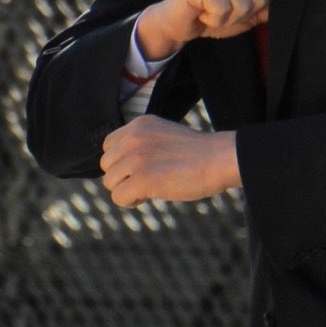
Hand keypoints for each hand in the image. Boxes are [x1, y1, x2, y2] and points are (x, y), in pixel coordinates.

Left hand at [99, 116, 240, 207]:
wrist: (220, 159)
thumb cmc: (199, 154)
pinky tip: (150, 196)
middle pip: (106, 166)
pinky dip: (131, 201)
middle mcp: (133, 138)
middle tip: (148, 180)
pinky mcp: (141, 179)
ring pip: (110, 183)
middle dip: (123, 177)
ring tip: (152, 187)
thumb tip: (121, 170)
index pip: (109, 146)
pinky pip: (119, 197)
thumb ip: (142, 145)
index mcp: (139, 125)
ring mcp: (136, 158)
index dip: (122, 162)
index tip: (143, 168)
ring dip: (128, 190)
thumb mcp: (165, 137)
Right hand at [135, 0, 277, 61]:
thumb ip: (267, 6)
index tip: (236, 4)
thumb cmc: (214, 12)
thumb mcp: (248, 11)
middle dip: (242, 14)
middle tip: (221, 9)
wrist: (181, 23)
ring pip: (242, 5)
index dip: (257, 7)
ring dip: (227, 18)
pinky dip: (214, 20)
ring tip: (210, 10)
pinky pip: (222, 9)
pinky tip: (202, 12)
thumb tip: (283, 4)